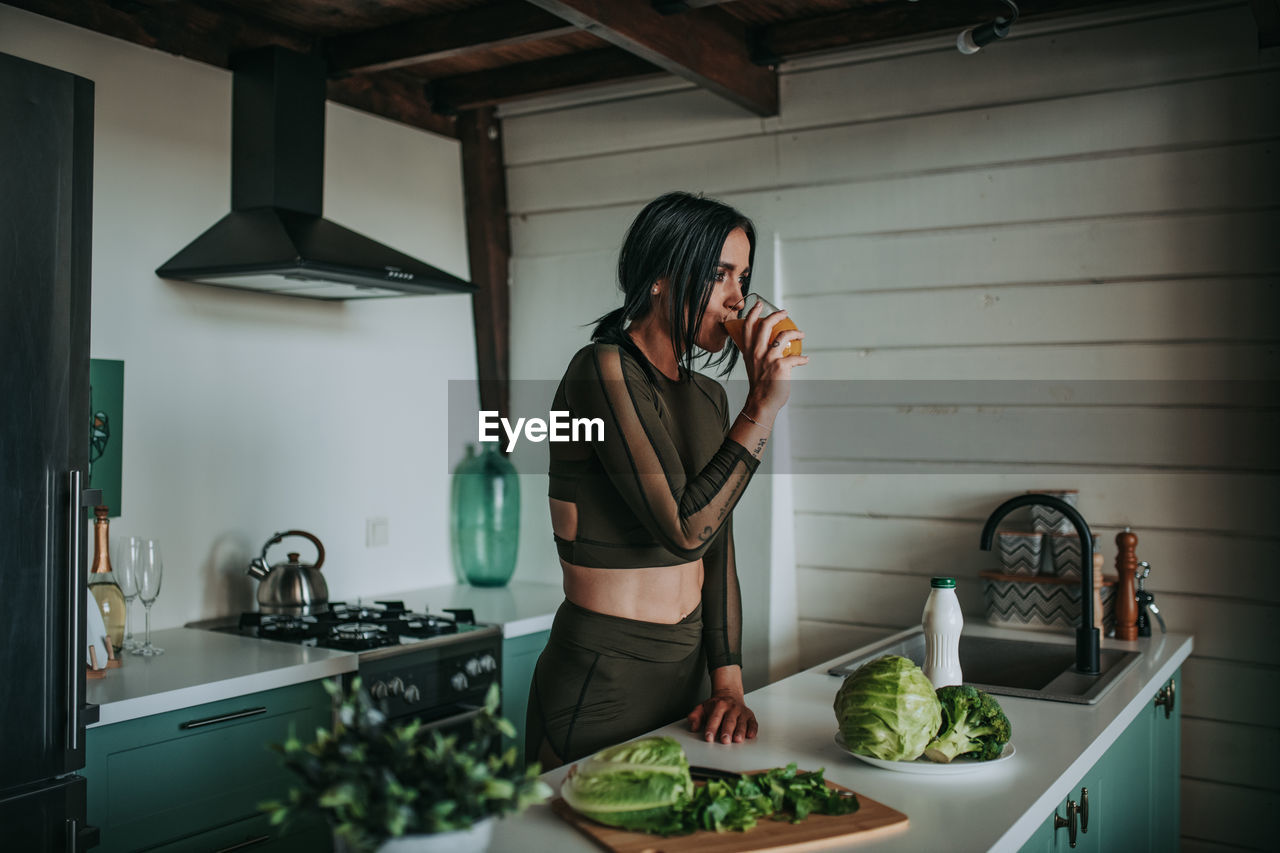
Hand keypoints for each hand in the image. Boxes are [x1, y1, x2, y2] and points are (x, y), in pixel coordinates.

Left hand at [687, 689, 757, 743]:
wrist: (729, 694)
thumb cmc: (716, 705)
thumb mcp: (702, 707)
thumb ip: (695, 716)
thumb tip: (693, 727)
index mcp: (719, 705)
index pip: (714, 718)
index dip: (711, 728)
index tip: (709, 737)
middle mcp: (732, 708)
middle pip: (729, 721)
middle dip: (727, 731)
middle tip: (725, 740)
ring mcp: (742, 712)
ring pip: (742, 722)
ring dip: (740, 731)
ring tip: (737, 740)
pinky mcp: (750, 716)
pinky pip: (753, 723)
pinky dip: (752, 729)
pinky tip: (750, 735)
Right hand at [738, 300, 807, 417]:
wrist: (761, 403)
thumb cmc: (759, 386)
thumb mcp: (752, 366)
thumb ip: (758, 354)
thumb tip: (772, 347)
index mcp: (749, 352)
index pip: (747, 327)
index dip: (753, 313)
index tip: (759, 305)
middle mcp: (757, 352)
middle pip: (765, 325)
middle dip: (776, 315)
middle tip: (784, 312)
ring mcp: (769, 358)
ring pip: (783, 336)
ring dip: (795, 333)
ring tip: (801, 334)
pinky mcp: (781, 366)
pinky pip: (796, 358)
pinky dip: (803, 359)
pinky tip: (806, 360)